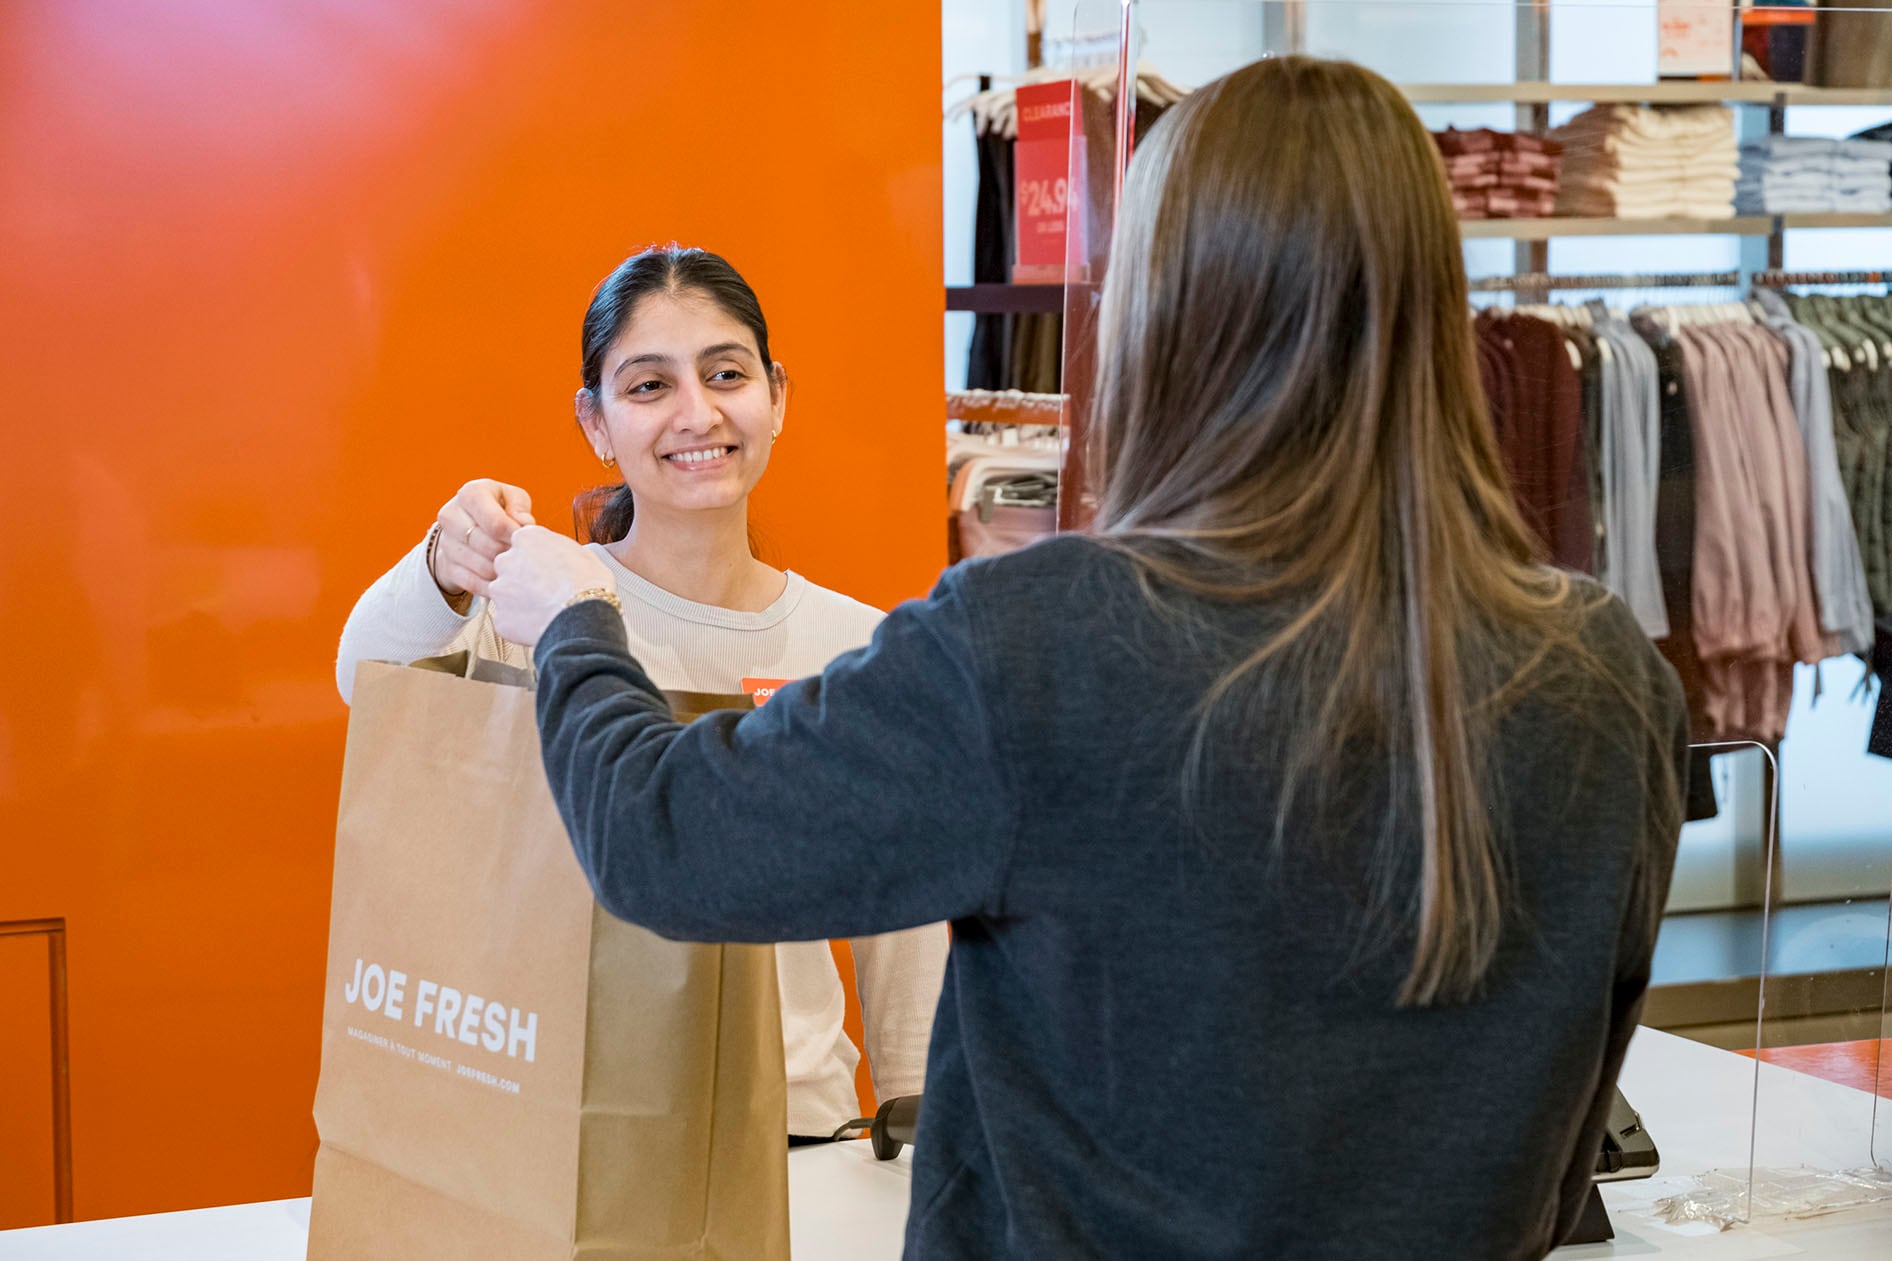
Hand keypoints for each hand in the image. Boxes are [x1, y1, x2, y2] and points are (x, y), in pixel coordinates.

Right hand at [431, 480, 535, 599]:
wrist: (469, 526)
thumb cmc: (499, 509)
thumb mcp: (513, 499)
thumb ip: (520, 508)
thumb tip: (524, 524)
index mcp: (471, 494)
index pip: (495, 522)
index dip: (514, 535)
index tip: (525, 540)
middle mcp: (451, 515)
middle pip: (486, 545)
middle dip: (507, 553)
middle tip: (521, 556)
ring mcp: (445, 542)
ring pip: (479, 566)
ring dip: (500, 570)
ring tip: (514, 567)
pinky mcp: (446, 564)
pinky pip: (470, 582)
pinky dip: (490, 585)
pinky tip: (502, 581)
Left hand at [489, 525, 614, 646]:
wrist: (584, 616)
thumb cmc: (589, 584)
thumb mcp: (581, 552)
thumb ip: (559, 550)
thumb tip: (562, 557)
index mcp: (527, 538)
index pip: (522, 544)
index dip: (536, 560)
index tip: (547, 570)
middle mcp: (507, 560)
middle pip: (508, 568)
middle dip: (522, 579)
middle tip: (545, 592)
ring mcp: (500, 589)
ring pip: (505, 594)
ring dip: (518, 602)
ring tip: (544, 610)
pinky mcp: (500, 616)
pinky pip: (506, 619)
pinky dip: (519, 624)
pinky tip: (539, 624)